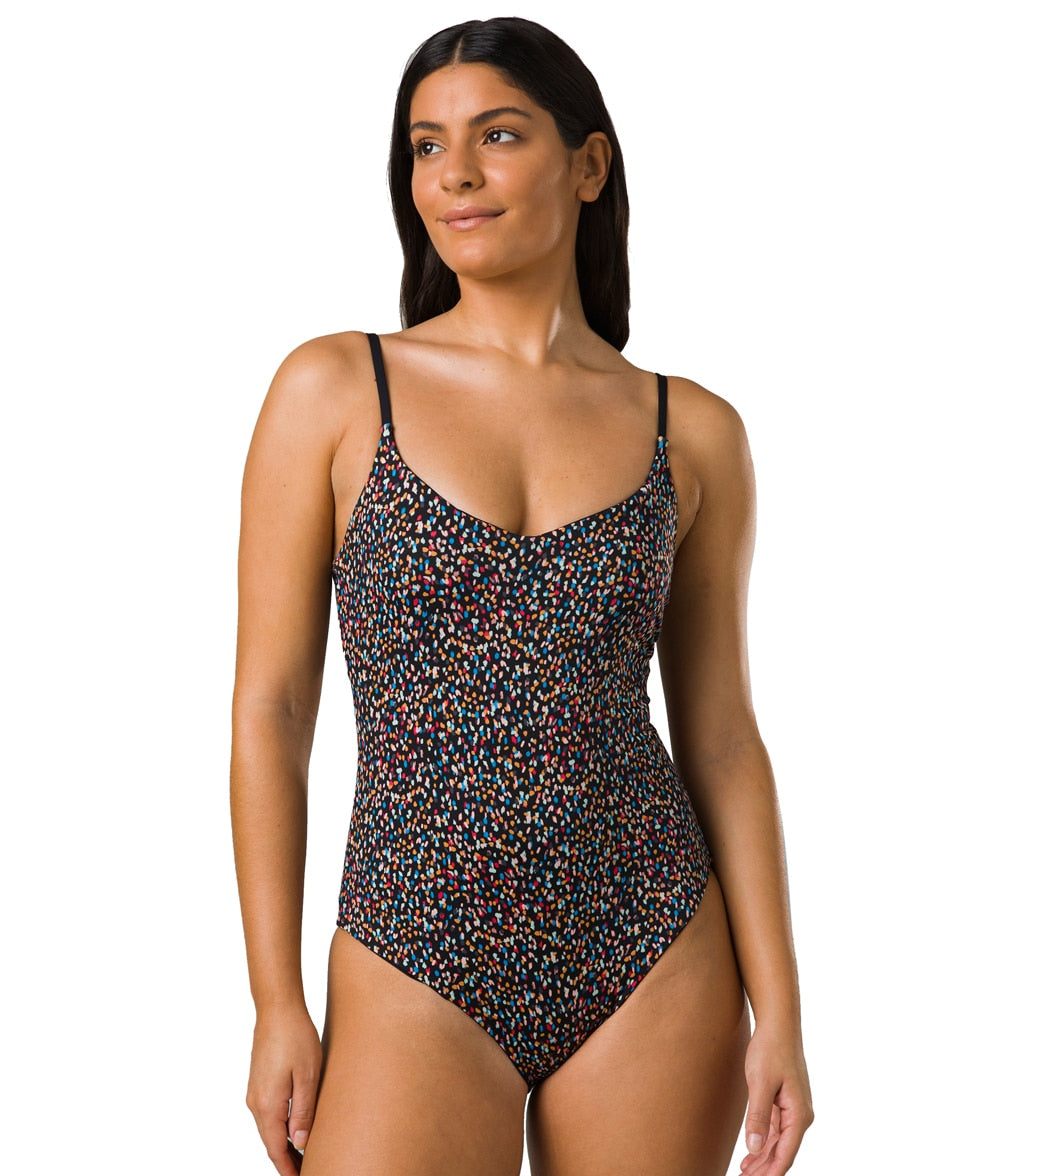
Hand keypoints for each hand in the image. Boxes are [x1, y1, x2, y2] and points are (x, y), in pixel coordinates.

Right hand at [246, 1006, 322, 1174]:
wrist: (277, 1008)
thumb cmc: (295, 1037)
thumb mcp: (307, 1076)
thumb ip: (303, 1112)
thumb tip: (300, 1143)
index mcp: (268, 1104)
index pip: (276, 1149)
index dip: (288, 1168)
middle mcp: (256, 1102)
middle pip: (270, 1142)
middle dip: (286, 1160)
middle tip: (306, 1170)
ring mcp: (255, 1092)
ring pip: (268, 1128)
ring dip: (283, 1144)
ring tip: (303, 1155)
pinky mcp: (258, 1082)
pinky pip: (267, 1114)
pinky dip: (279, 1128)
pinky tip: (293, 1127)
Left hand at [738, 1023, 812, 1174]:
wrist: (778, 1025)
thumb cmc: (770, 1050)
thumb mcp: (760, 1083)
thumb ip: (757, 1117)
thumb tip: (754, 1149)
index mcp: (799, 1114)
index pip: (786, 1154)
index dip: (771, 1173)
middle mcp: (800, 1115)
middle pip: (783, 1152)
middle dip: (765, 1170)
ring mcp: (793, 1109)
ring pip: (779, 1143)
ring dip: (763, 1159)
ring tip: (745, 1174)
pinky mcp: (785, 1102)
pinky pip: (776, 1131)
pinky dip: (764, 1143)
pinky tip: (752, 1154)